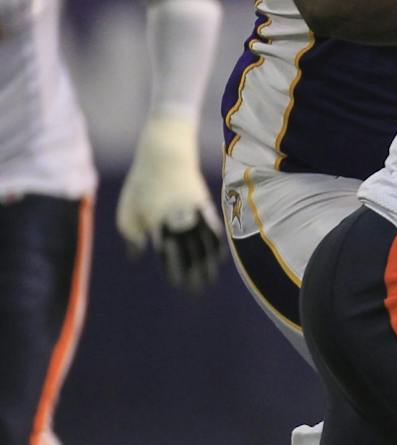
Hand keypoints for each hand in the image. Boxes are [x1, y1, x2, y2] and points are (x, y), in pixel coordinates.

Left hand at [116, 112, 221, 290]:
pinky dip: (217, 245)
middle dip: (193, 273)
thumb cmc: (141, 182)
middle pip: (189, 252)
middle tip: (197, 290)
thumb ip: (132, 234)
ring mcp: (193, 212)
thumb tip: (138, 256)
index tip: (178, 284)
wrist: (165, 154)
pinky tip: (220, 258)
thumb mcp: (128, 208)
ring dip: (208, 264)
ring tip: (211, 279)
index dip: (174, 269)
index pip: (167, 252)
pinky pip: (213, 229)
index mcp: (157, 221)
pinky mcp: (203, 205)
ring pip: (203, 243)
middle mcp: (178, 219)